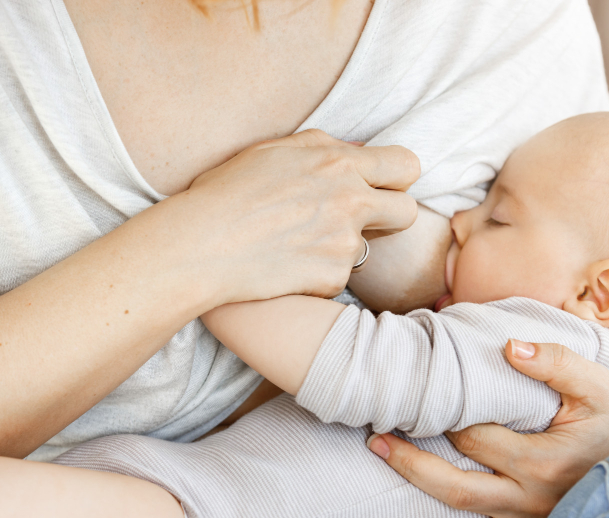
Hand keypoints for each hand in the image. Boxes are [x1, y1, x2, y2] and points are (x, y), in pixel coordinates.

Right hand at [176, 129, 420, 306]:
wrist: (200, 245)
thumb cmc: (226, 192)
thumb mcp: (273, 150)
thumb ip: (323, 147)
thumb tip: (358, 153)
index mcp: (339, 163)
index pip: (405, 165)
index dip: (398, 178)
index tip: (384, 187)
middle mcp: (351, 201)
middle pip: (408, 212)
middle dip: (392, 217)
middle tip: (363, 222)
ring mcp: (345, 244)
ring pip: (366, 249)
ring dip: (341, 247)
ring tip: (295, 244)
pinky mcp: (333, 278)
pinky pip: (338, 277)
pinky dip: (317, 274)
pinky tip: (286, 266)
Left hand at [366, 340, 608, 517]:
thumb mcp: (600, 385)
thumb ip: (555, 362)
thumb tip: (507, 348)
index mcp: (541, 460)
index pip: (473, 436)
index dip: (439, 415)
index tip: (412, 400)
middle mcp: (531, 502)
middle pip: (455, 489)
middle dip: (410, 466)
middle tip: (375, 445)